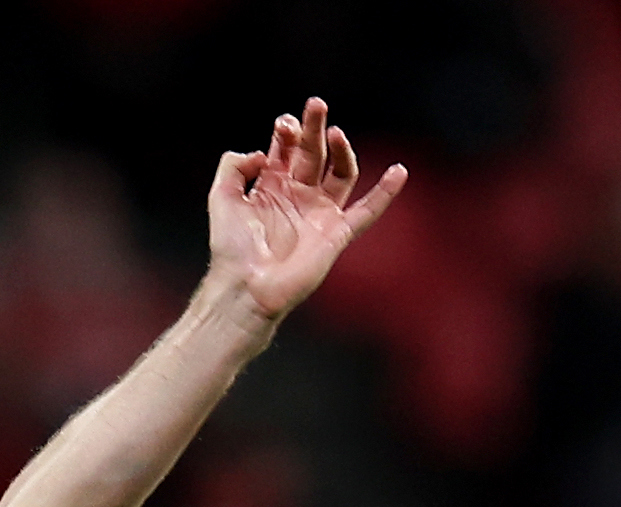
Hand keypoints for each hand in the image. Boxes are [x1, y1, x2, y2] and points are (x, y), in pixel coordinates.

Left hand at [205, 97, 402, 323]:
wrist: (245, 288)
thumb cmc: (230, 249)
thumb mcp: (222, 196)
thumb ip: (234, 165)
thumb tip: (262, 153)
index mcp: (271, 187)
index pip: (287, 148)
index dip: (287, 131)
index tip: (284, 124)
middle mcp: (298, 196)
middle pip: (314, 152)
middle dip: (314, 127)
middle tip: (316, 105)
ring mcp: (319, 214)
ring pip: (340, 173)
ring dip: (341, 150)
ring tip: (336, 133)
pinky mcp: (336, 235)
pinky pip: (366, 211)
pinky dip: (385, 193)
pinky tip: (399, 172)